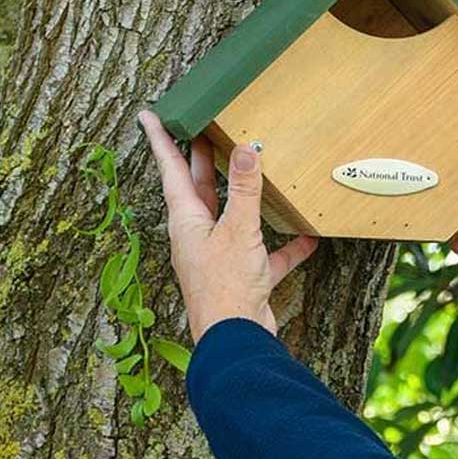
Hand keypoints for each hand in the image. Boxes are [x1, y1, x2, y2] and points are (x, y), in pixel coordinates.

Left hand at [139, 111, 317, 342]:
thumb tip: (246, 147)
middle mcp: (197, 235)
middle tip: (199, 129)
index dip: (160, 140)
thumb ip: (245, 189)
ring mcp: (219, 256)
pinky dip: (283, 244)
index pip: (170, 169)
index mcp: (186, 220)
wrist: (236, 344)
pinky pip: (264, 253)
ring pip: (229, 216)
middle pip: (196, 188)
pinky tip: (306, 236)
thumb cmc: (225, 287)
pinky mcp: (242, 276)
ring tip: (250, 168)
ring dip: (240, 195)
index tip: (150, 115)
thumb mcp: (238, 230)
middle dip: (198, 159)